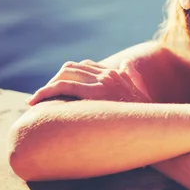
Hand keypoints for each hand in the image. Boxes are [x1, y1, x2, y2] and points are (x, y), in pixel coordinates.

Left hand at [26, 59, 150, 105]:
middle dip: (55, 81)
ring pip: (64, 75)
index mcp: (115, 73)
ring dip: (47, 86)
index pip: (84, 67)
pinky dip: (45, 92)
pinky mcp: (94, 93)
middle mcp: (107, 74)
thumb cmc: (146, 115)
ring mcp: (101, 82)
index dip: (67, 77)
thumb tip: (125, 63)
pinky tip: (35, 102)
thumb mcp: (139, 91)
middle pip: (71, 68)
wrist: (154, 126)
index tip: (57, 90)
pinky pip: (62, 87)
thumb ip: (130, 76)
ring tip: (36, 101)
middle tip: (43, 97)